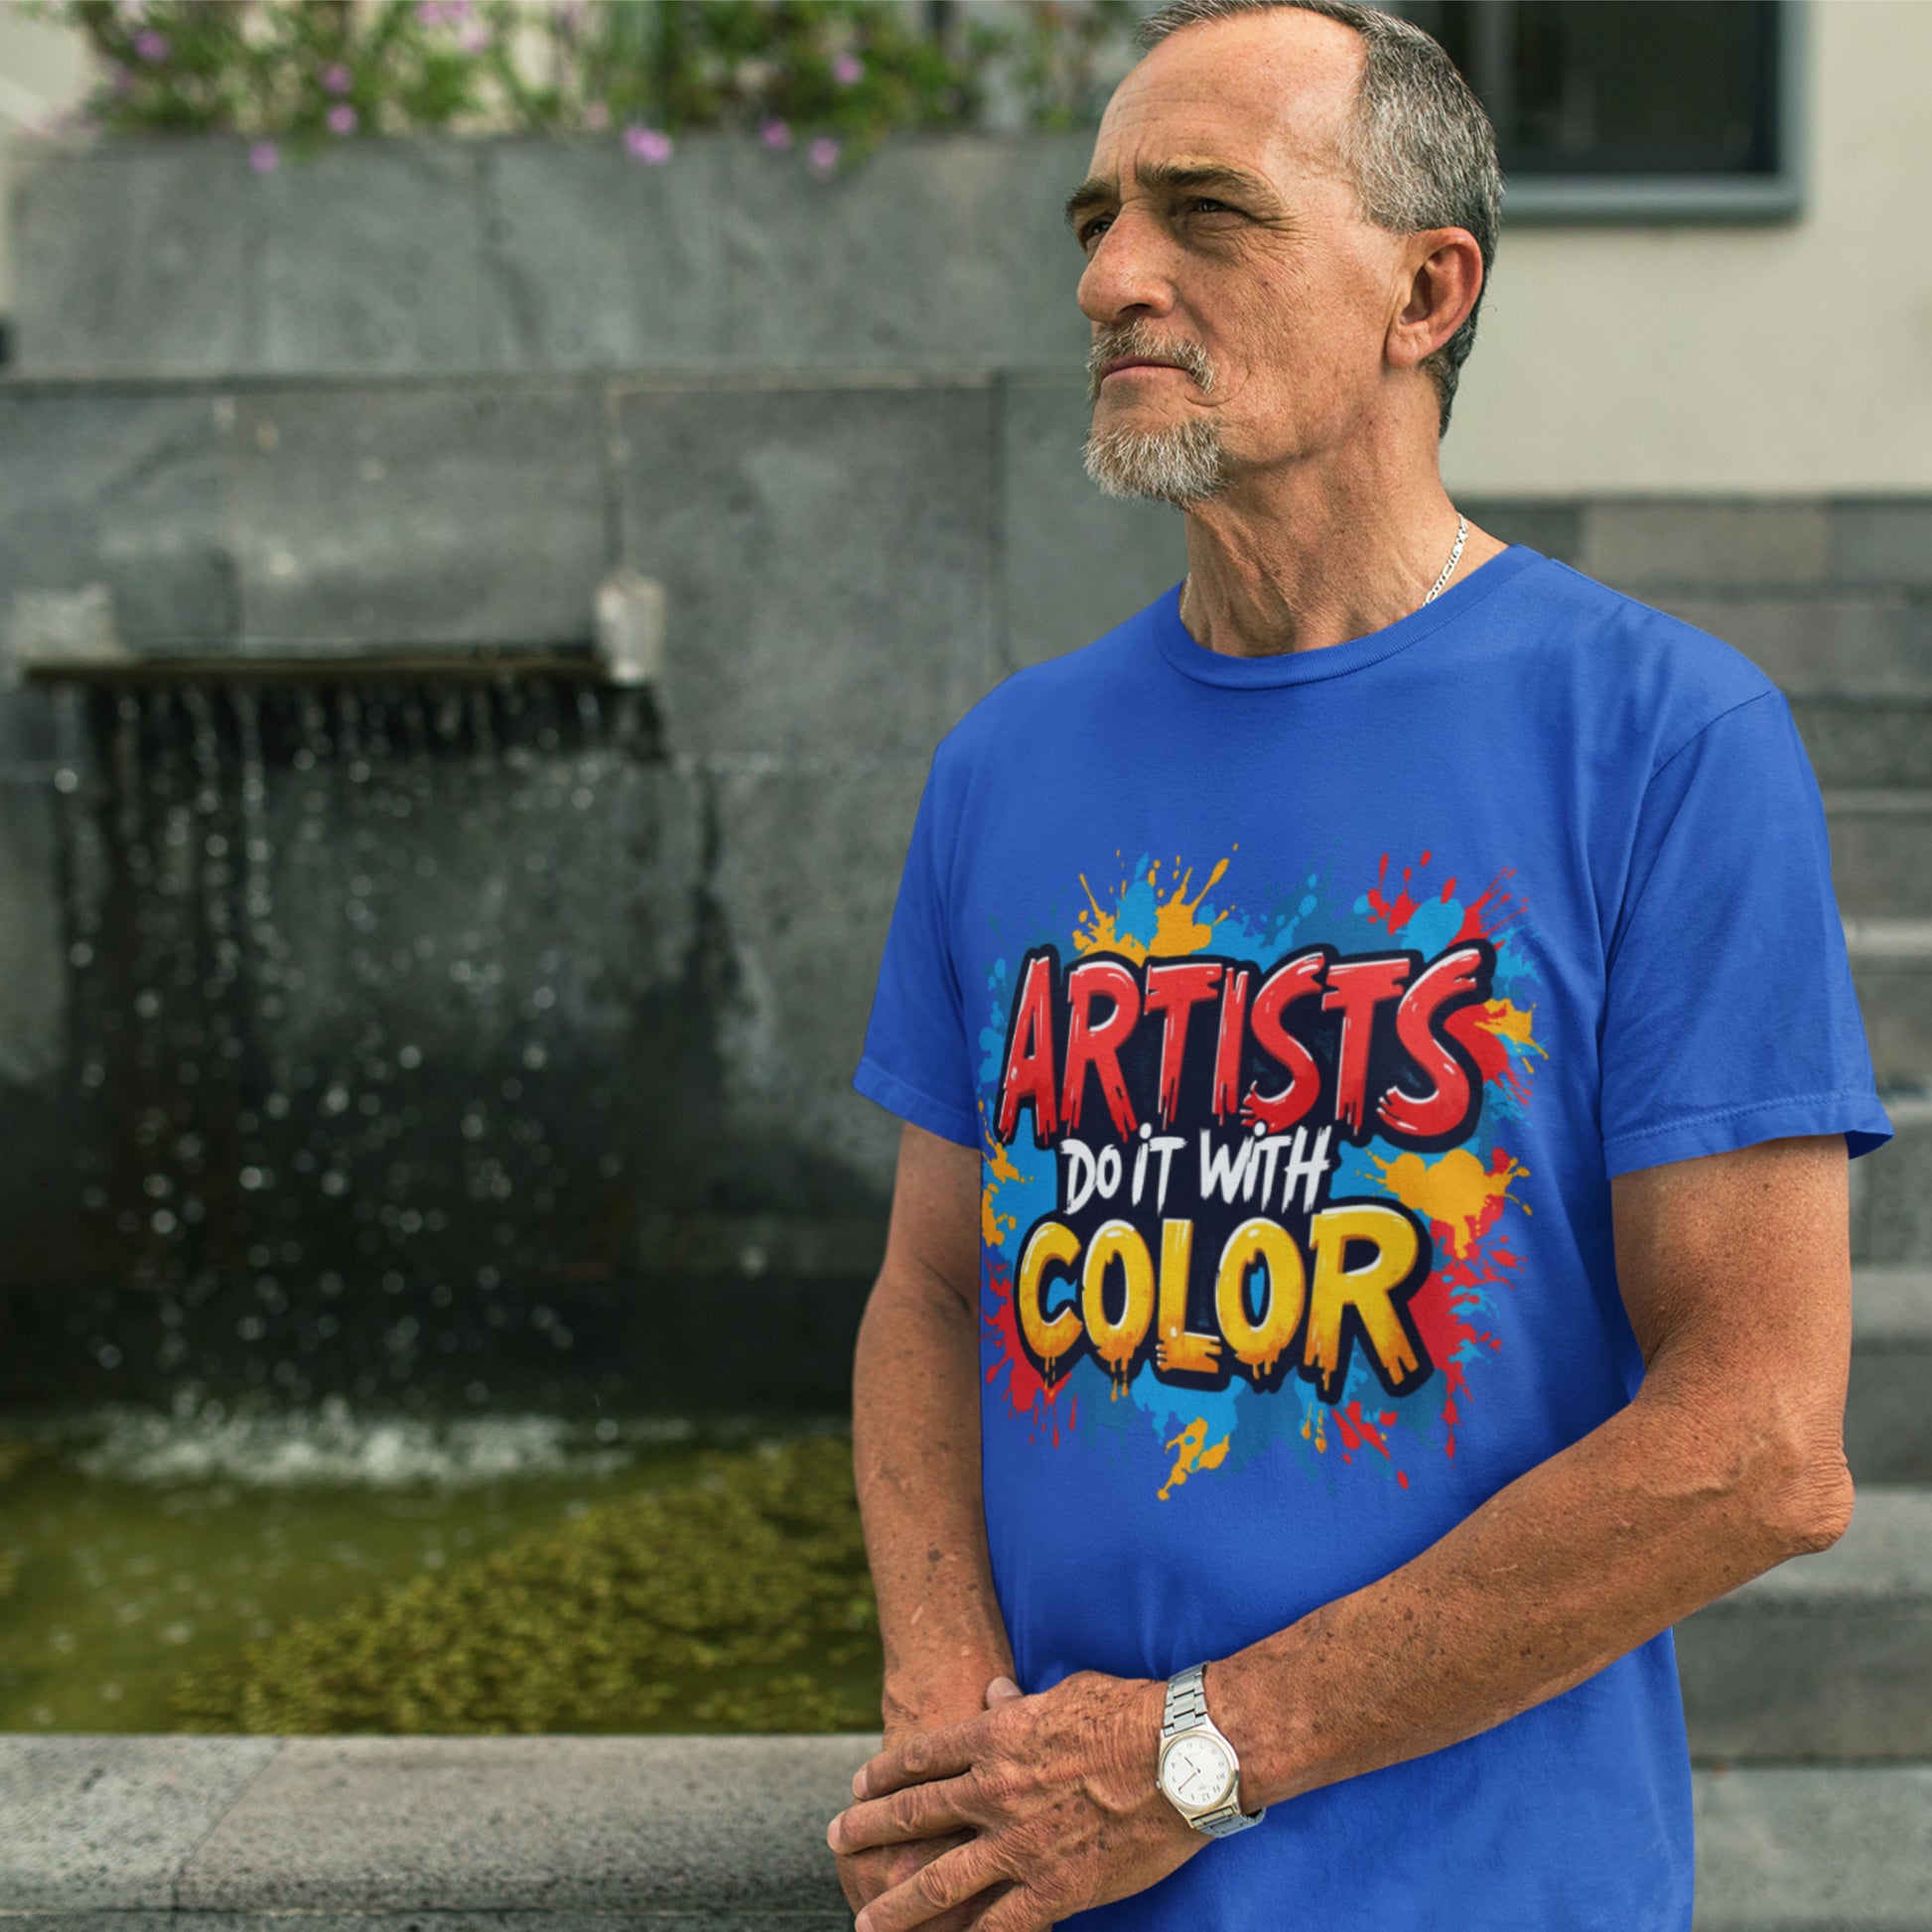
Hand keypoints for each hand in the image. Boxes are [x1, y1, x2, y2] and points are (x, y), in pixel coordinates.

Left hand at [826, 1669, 1205, 1931]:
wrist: (1182, 1756)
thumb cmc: (1132, 1712)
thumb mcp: (1066, 1691)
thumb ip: (1022, 1703)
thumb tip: (994, 1694)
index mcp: (997, 1738)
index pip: (923, 1757)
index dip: (885, 1773)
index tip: (859, 1784)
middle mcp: (995, 1791)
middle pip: (915, 1815)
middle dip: (868, 1829)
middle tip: (835, 1838)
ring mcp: (1020, 1844)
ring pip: (940, 1881)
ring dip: (897, 1905)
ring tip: (864, 1920)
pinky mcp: (1054, 1888)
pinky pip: (999, 1926)